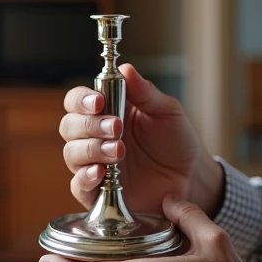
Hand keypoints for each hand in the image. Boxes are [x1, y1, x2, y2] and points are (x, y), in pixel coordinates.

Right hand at [60, 63, 223, 215]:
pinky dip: (85, 178)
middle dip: (89, 125)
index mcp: (107, 112)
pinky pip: (78, 185)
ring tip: (119, 151)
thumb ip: (145, 92)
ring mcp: (95, 164)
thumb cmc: (177, 141)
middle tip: (116, 127)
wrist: (191, 177)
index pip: (77, 100)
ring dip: (92, 149)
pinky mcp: (98, 192)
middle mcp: (95, 137)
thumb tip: (125, 69)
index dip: (81, 99)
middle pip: (70, 126)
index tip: (98, 102)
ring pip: (72, 154)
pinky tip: (100, 173)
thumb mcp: (167, 111)